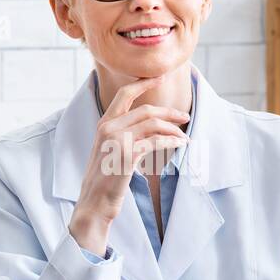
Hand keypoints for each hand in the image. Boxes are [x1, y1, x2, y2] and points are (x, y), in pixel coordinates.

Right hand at [69, 72, 190, 252]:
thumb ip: (122, 135)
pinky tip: (180, 145)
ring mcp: (117, 140)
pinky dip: (172, 141)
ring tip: (185, 137)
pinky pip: (156, 141)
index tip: (161, 76)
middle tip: (185, 117)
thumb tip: (149, 128)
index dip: (144, 83)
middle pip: (146, 110)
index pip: (125, 94)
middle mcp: (108, 128)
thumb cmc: (104, 181)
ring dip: (174, 130)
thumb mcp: (108, 151)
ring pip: (154, 124)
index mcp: (103, 124)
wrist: (93, 203)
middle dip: (170, 112)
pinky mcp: (127, 155)